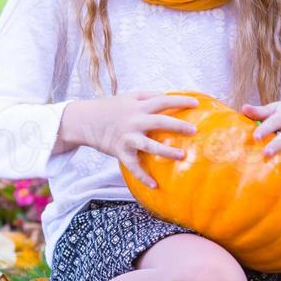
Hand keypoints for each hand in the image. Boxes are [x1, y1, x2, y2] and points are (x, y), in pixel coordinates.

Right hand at [57, 91, 199, 188]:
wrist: (84, 120)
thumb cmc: (109, 108)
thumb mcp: (127, 97)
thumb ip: (147, 96)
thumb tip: (167, 96)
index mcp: (138, 106)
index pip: (162, 100)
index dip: (180, 101)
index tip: (196, 104)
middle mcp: (134, 120)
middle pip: (160, 121)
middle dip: (178, 125)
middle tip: (194, 130)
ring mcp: (127, 137)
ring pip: (149, 145)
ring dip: (166, 151)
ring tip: (182, 156)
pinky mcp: (120, 151)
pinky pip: (133, 166)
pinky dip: (143, 176)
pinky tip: (155, 185)